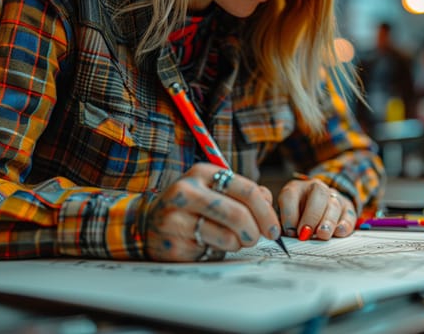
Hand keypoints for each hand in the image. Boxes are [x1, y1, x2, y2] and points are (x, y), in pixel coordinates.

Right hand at [144, 163, 279, 261]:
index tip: (274, 228)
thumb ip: (244, 193)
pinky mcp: (173, 241)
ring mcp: (177, 216)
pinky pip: (212, 250)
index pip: (247, 189)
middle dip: (255, 231)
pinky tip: (211, 244)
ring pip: (229, 235)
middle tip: (256, 238)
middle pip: (239, 213)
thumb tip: (268, 202)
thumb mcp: (216, 191)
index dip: (267, 212)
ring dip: (239, 243)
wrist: (149, 223)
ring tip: (233, 241)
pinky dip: (220, 251)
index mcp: (203, 172)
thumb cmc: (193, 207)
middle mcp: (187, 190)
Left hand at [277, 177, 356, 240]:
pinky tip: (338, 233)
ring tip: (322, 234)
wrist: (318, 208)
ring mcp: (333, 196)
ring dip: (328, 221)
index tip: (290, 232)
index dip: (289, 214)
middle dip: (311, 216)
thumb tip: (287, 239)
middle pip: (318, 195)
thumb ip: (287, 226)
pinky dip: (344, 224)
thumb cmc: (297, 217)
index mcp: (295, 189)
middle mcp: (315, 188)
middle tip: (306, 233)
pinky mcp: (348, 208)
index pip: (290, 195)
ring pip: (334, 205)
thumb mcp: (287, 217)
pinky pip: (348, 214)